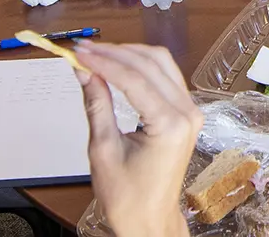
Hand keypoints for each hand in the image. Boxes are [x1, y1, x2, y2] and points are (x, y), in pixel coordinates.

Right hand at [76, 43, 200, 236]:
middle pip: (150, 64)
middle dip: (114, 53)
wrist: (150, 219)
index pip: (134, 80)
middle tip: (83, 50)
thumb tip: (83, 71)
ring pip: (161, 64)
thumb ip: (96, 105)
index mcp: (170, 126)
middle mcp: (187, 114)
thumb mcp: (103, 150)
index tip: (78, 53)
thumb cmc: (128, 196)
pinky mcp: (186, 113)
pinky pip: (166, 77)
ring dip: (129, 54)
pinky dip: (141, 66)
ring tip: (97, 53)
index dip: (103, 61)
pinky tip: (118, 65)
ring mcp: (191, 112)